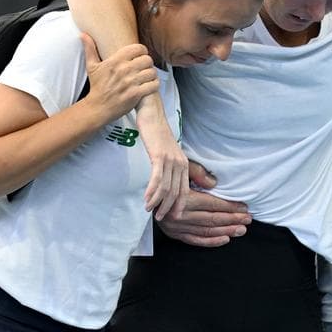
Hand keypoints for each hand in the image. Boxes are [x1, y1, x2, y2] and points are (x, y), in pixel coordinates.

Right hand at [79, 34, 158, 122]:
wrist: (98, 107)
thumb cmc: (97, 87)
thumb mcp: (91, 66)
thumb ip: (89, 48)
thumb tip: (83, 35)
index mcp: (115, 61)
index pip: (138, 48)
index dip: (142, 51)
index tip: (140, 56)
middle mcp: (124, 70)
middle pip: (148, 59)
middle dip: (148, 63)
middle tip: (145, 67)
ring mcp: (130, 82)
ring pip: (152, 72)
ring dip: (152, 74)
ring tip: (148, 76)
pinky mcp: (136, 94)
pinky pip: (154, 84)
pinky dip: (154, 84)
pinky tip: (149, 85)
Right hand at [137, 102, 188, 220]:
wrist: (151, 113)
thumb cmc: (157, 133)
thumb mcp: (167, 152)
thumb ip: (173, 167)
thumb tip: (176, 180)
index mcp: (183, 164)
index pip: (184, 189)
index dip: (179, 205)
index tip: (174, 217)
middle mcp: (179, 163)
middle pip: (176, 191)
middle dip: (168, 207)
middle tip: (159, 218)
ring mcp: (170, 160)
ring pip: (166, 187)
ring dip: (158, 201)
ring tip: (150, 210)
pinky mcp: (159, 156)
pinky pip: (157, 178)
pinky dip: (152, 191)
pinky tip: (147, 199)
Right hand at [157, 170, 251, 247]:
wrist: (147, 192)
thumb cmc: (168, 178)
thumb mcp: (181, 168)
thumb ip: (197, 173)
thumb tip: (214, 183)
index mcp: (182, 198)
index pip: (212, 204)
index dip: (230, 207)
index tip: (244, 208)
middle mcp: (179, 215)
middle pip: (212, 219)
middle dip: (232, 219)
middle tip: (247, 219)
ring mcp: (176, 227)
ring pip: (206, 230)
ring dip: (226, 231)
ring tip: (241, 229)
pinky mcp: (174, 235)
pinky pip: (196, 241)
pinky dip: (211, 241)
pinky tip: (225, 239)